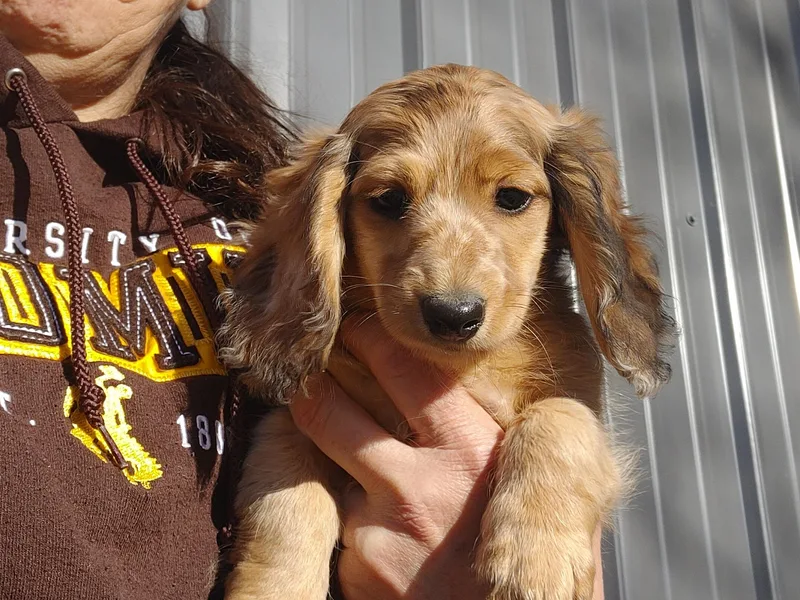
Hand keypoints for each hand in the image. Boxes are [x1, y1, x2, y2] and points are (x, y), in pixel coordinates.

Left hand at [290, 317, 604, 598]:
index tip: (357, 325)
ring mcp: (380, 529)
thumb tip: (473, 383)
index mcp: (470, 452)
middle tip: (310, 372)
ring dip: (332, 453)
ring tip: (343, 445)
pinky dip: (355, 518)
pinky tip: (388, 534)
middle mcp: (419, 485)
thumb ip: (494, 433)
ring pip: (330, 464)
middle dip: (314, 384)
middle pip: (332, 409)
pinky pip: (343, 522)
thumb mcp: (527, 482)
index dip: (370, 337)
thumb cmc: (527, 555)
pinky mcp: (358, 567)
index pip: (404, 368)